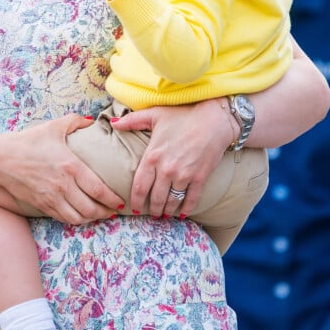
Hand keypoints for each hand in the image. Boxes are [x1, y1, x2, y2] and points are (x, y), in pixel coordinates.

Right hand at [0, 114, 124, 223]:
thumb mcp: (54, 126)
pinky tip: (81, 214)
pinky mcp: (42, 205)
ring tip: (100, 213)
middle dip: (106, 212)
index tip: (121, 201)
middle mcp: (63, 186)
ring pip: (78, 218)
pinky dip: (76, 219)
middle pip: (91, 208)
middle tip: (114, 209)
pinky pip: (64, 218)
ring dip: (92, 219)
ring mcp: (51, 198)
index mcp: (70, 166)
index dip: (113, 199)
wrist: (0, 159)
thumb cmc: (28, 141)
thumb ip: (76, 122)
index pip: (98, 189)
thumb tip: (93, 121)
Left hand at [112, 100, 232, 215]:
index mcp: (153, 156)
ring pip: (172, 201)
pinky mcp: (200, 178)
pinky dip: (186, 209)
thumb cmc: (183, 115)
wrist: (214, 119)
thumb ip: (133, 120)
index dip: (136, 201)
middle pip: (156, 198)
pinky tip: (183, 212)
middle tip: (151, 213)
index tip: (134, 208)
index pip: (139, 186)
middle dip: (153, 209)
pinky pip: (191, 199)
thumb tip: (114, 123)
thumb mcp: (155, 115)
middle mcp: (166, 169)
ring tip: (165, 214)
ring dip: (167, 211)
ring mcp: (184, 175)